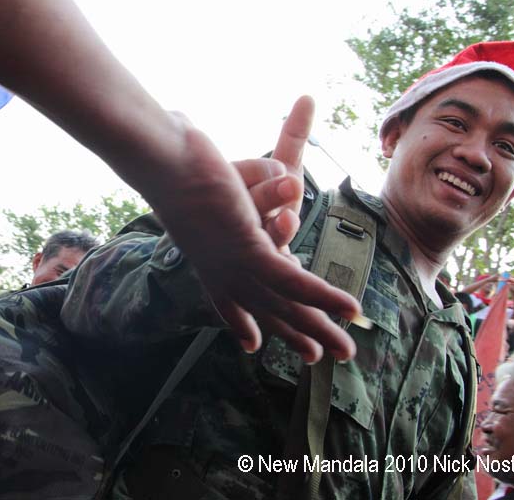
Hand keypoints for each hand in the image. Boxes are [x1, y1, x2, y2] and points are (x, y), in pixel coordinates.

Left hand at [147, 98, 361, 362]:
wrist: (162, 154)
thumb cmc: (176, 158)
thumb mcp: (208, 180)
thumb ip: (232, 184)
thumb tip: (254, 168)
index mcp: (206, 258)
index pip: (225, 300)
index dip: (242, 324)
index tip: (253, 345)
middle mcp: (220, 270)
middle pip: (265, 311)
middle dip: (294, 336)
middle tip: (315, 361)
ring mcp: (234, 263)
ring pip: (286, 304)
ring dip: (321, 329)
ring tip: (347, 351)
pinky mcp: (249, 249)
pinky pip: (294, 280)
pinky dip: (326, 297)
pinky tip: (351, 311)